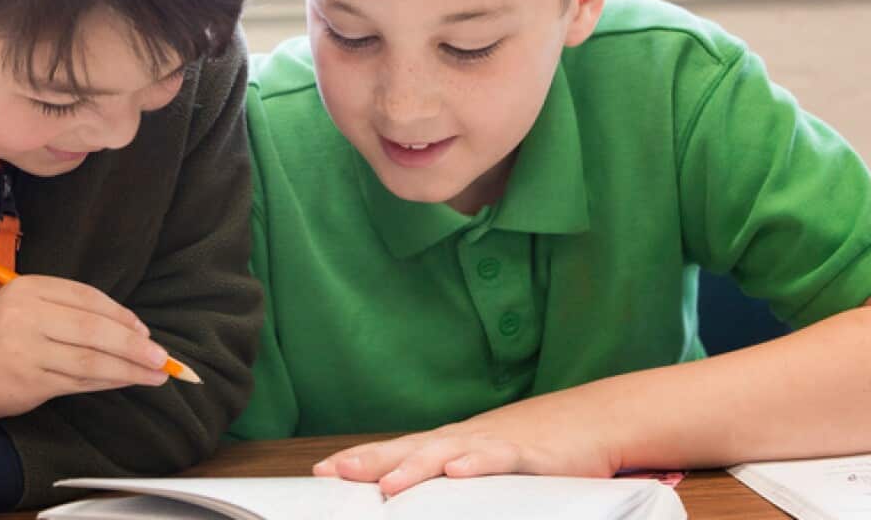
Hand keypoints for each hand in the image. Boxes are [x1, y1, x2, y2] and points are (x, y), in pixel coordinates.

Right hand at [0, 274, 171, 418]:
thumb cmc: (9, 333)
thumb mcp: (33, 304)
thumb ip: (75, 308)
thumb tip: (133, 328)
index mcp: (29, 288)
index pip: (87, 298)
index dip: (121, 315)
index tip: (144, 331)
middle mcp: (27, 316)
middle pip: (93, 330)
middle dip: (133, 345)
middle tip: (161, 357)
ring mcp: (27, 350)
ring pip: (89, 360)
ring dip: (127, 369)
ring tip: (155, 374)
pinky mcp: (29, 381)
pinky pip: (78, 382)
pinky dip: (107, 382)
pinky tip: (126, 381)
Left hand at [312, 393, 623, 496]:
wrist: (592, 419)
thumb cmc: (535, 444)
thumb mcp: (484, 460)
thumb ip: (451, 476)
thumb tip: (408, 494)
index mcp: (449, 444)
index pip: (395, 449)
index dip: (360, 459)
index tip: (321, 470)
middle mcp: (462, 440)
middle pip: (408, 448)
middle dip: (370, 461)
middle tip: (334, 472)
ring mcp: (492, 443)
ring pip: (446, 453)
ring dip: (414, 467)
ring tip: (387, 484)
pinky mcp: (529, 455)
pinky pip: (499, 458)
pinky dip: (477, 463)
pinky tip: (458, 470)